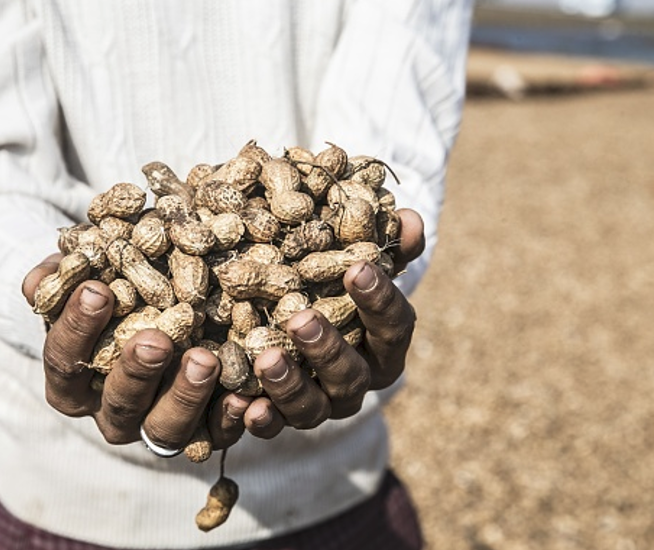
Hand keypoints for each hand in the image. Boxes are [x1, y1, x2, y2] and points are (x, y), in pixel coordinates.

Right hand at [22, 257, 246, 452]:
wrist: (152, 311)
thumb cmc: (110, 286)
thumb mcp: (84, 273)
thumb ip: (64, 272)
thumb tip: (50, 270)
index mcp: (71, 378)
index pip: (65, 358)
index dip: (78, 328)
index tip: (99, 290)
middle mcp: (110, 412)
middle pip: (119, 404)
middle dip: (136, 372)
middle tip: (156, 340)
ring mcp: (155, 427)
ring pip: (166, 429)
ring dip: (185, 396)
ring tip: (205, 359)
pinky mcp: (201, 433)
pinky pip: (214, 437)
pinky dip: (229, 420)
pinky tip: (244, 396)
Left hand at [235, 208, 422, 438]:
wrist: (293, 318)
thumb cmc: (335, 282)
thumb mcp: (356, 259)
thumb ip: (384, 244)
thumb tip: (410, 219)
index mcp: (384, 344)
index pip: (394, 326)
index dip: (380, 299)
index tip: (358, 268)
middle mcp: (357, 381)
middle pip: (352, 375)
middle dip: (328, 348)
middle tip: (301, 319)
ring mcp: (320, 405)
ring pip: (312, 408)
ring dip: (289, 385)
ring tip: (266, 358)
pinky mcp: (281, 418)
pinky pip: (273, 426)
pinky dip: (260, 419)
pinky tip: (243, 404)